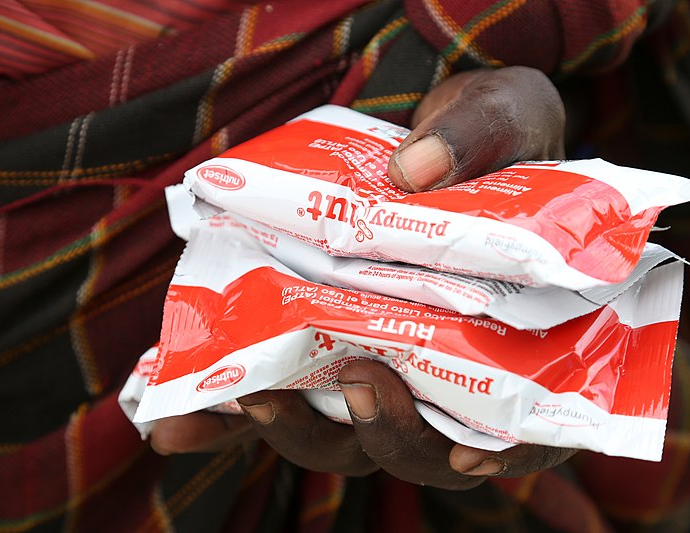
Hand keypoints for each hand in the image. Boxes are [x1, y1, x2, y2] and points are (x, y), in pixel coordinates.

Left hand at [150, 66, 573, 485]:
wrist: (442, 135)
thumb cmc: (494, 137)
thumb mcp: (503, 117)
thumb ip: (475, 138)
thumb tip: (414, 170)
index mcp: (510, 338)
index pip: (515, 425)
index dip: (503, 457)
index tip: (470, 455)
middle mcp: (439, 369)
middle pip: (418, 443)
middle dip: (388, 432)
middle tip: (364, 382)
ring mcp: (372, 363)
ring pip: (340, 435)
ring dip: (295, 429)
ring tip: (252, 393)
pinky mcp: (311, 344)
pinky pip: (271, 396)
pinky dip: (219, 424)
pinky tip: (174, 427)